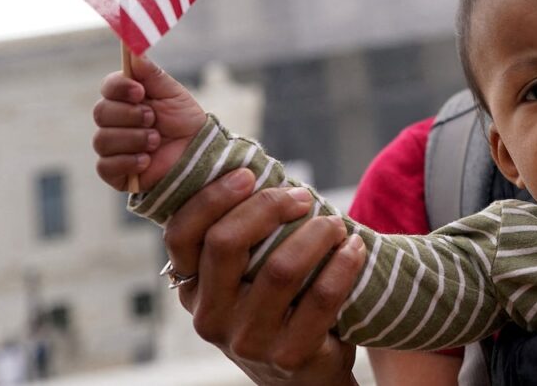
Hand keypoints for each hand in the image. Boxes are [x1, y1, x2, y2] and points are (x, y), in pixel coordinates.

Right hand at [92, 54, 207, 190]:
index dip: (119, 88)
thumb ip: (152, 74)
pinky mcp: (114, 172)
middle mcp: (114, 121)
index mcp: (126, 99)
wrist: (198, 154)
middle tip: (153, 119)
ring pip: (102, 140)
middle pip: (101, 113)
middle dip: (130, 115)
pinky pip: (105, 166)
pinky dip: (128, 161)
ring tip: (156, 141)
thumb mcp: (173, 94)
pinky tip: (147, 160)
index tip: (139, 92)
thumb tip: (134, 51)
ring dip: (134, 139)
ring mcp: (113, 147)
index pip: (108, 87)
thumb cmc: (184, 121)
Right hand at [165, 170, 367, 383]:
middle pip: (226, 243)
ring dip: (315, 233)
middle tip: (301, 196)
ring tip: (335, 223)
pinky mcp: (290, 357)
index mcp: (192, 291)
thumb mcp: (241, 283)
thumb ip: (239, 241)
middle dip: (268, 207)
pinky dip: (342, 264)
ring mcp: (248, 341)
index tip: (249, 174)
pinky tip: (355, 247)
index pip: (182, 236)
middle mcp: (210, 318)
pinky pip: (321, 298)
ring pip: (279, 268)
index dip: (212, 198)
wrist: (305, 379)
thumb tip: (256, 171)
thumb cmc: (275, 311)